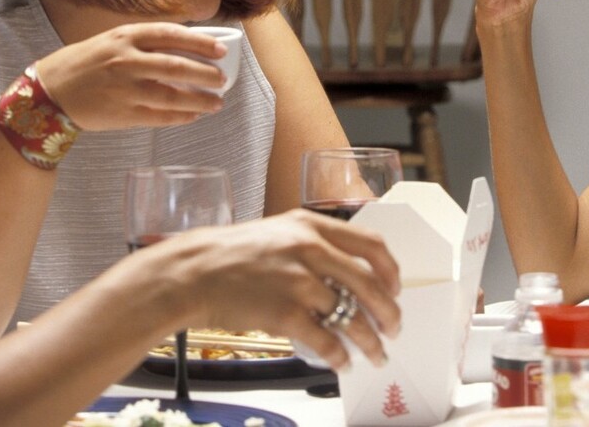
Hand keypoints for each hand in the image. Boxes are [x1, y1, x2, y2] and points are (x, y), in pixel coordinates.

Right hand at [34, 22, 229, 130]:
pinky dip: (180, 117)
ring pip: (173, 95)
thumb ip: (142, 44)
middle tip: (223, 80)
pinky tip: (192, 115)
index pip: (171, 35)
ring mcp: (125, 89)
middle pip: (178, 66)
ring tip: (216, 103)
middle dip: (206, 74)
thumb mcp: (110, 41)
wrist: (48, 93)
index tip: (220, 51)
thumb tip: (184, 51)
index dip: (200, 43)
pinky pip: (159, 117)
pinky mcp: (122, 114)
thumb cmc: (82, 64)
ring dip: (200, 100)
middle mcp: (126, 60)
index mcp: (124, 36)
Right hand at [166, 210, 401, 369]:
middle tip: (393, 329)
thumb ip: (313, 245)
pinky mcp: (284, 313)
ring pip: (352, 318)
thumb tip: (347, 276)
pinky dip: (338, 356)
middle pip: (370, 286)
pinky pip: (325, 341)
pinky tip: (341, 363)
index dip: (391, 272)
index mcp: (311, 226)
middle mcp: (310, 249)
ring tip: (375, 355)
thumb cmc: (232, 255)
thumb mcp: (278, 233)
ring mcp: (298, 281)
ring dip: (370, 342)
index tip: (395, 289)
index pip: (371, 245)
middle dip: (389, 314)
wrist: (193, 272)